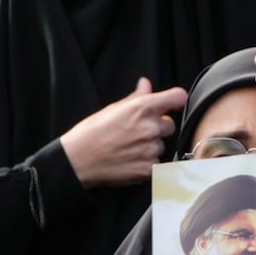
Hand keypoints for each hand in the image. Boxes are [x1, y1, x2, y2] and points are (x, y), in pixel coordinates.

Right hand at [59, 78, 186, 187]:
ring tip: (129, 148)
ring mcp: (151, 150)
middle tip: (136, 132)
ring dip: (150, 147)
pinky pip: (156, 163)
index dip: (175, 100)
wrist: (78, 161)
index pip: (178, 97)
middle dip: (157, 128)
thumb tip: (146, 85)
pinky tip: (129, 160)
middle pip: (170, 125)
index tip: (172, 105)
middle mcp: (151, 128)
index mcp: (142, 108)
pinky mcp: (148, 169)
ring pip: (161, 146)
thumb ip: (136, 97)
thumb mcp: (113, 108)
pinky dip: (146, 163)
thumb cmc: (90, 133)